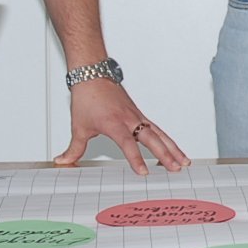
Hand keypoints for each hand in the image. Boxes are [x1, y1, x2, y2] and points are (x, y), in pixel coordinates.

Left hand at [55, 82, 187, 173]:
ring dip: (173, 148)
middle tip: (175, 168)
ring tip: (184, 161)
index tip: (143, 172)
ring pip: (160, 134)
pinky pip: (157, 129)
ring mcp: (137, 117)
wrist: (93, 75)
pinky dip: (167, 140)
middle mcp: (130, 120)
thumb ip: (74, 148)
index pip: (128, 144)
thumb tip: (63, 161)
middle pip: (152, 139)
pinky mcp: (140, 115)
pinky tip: (175, 149)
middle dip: (165, 155)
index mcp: (114, 123)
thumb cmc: (88, 96)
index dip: (136, 159)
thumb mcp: (79, 126)